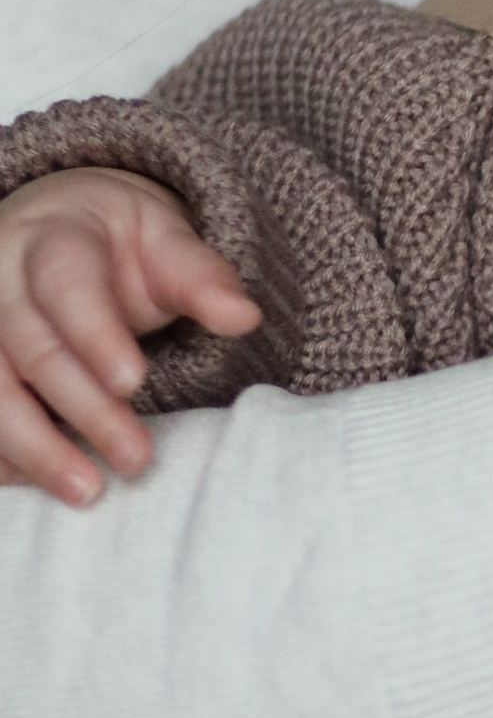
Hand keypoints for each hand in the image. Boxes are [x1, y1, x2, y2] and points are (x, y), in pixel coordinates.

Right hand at [0, 166, 260, 503]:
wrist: (62, 226)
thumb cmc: (121, 245)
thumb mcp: (165, 242)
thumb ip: (200, 278)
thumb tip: (245, 316)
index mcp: (53, 240)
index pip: (67, 287)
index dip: (95, 336)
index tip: (133, 382)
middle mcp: (3, 283)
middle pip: (34, 350)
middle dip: (85, 409)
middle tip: (136, 457)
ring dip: (34, 446)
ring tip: (86, 491)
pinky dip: (2, 455)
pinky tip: (37, 485)